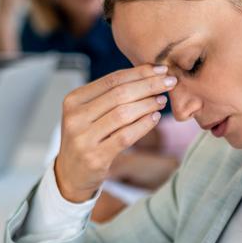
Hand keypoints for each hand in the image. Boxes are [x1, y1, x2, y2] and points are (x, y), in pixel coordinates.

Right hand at [54, 65, 175, 202]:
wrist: (71, 174)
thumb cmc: (86, 139)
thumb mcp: (89, 113)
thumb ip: (110, 95)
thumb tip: (147, 75)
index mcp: (73, 100)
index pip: (111, 80)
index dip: (139, 73)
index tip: (161, 69)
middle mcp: (75, 117)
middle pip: (119, 94)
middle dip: (148, 85)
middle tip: (170, 81)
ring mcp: (84, 138)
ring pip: (123, 113)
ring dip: (148, 104)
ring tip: (162, 100)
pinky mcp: (96, 156)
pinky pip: (126, 136)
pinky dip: (144, 125)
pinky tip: (154, 118)